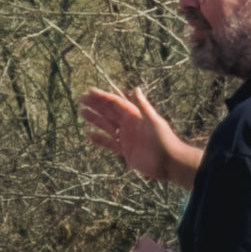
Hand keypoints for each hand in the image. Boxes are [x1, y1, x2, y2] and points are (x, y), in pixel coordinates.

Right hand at [81, 85, 202, 185]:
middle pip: (109, 113)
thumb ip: (143, 106)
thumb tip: (135, 88)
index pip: (116, 103)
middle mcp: (129, 125)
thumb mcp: (154, 121)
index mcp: (135, 116)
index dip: (103, 97)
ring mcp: (126, 138)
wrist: (169, 162)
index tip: (90, 92)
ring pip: (106, 126)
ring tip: (82, 112)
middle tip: (81, 99)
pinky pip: (109, 143)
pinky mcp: (124, 151)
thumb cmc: (164, 140)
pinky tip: (89, 135)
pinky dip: (99, 139)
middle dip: (96, 105)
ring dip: (95, 119)